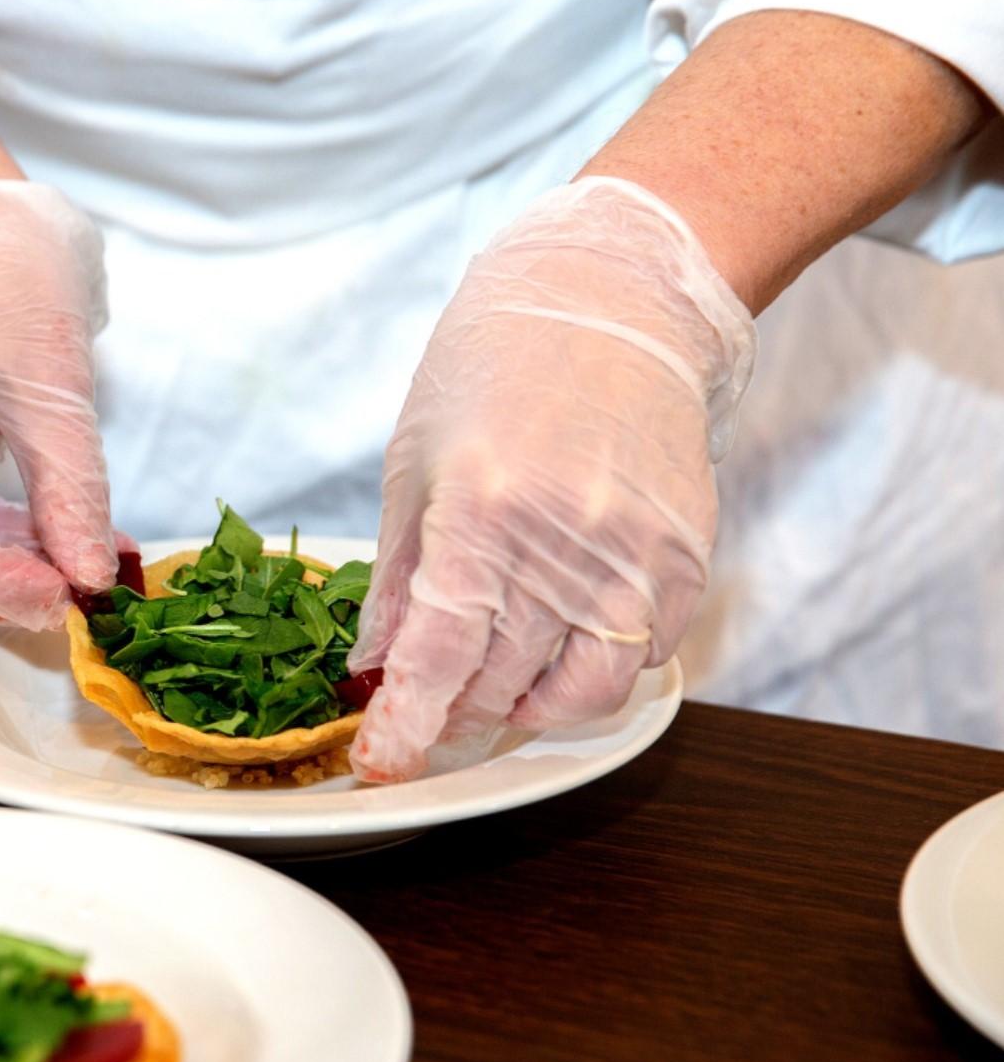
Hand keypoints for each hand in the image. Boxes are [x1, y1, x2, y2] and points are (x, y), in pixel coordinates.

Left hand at [348, 177, 755, 780]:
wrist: (614, 298)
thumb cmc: (496, 365)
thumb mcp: (414, 464)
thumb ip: (399, 579)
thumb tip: (374, 667)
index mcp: (482, 513)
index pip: (440, 658)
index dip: (405, 723)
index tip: (381, 763)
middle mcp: (565, 544)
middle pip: (500, 683)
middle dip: (452, 716)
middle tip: (424, 714)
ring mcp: (636, 557)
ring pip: (578, 694)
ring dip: (522, 710)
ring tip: (489, 691)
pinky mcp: (686, 559)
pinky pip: (637, 659)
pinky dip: (588, 675)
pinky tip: (554, 651)